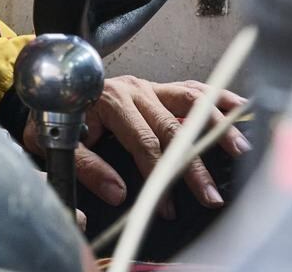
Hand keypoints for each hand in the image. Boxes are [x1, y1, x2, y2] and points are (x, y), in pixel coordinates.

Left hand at [22, 75, 247, 213]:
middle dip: (194, 165)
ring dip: (216, 127)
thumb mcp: (52, 140)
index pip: (143, 142)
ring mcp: (149, 86)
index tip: (167, 205)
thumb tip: (117, 192)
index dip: (157, 174)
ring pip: (191, 104)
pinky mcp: (159, 87)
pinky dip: (218, 98)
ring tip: (240, 150)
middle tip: (211, 195)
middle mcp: (133, 89)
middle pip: (173, 128)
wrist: (51, 87)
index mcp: (108, 100)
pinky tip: (240, 109)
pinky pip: (192, 90)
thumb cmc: (53, 116)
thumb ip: (85, 165)